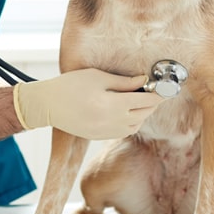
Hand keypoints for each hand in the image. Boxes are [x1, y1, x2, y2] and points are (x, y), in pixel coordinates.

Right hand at [12, 69, 159, 138]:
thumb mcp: (98, 77)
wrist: (48, 105)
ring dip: (143, 114)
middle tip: (155, 92)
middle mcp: (112, 122)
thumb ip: (124, 82)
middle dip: (152, 103)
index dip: (158, 95)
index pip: (145, 101)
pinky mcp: (100, 136)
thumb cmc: (71, 85)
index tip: (166, 89)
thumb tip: (144, 81)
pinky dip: (132, 122)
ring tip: (141, 100)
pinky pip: (124, 131)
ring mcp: (106, 132)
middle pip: (143, 114)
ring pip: (136, 125)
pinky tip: (128, 111)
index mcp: (113, 105)